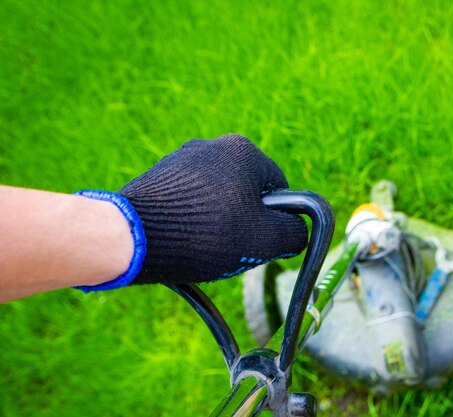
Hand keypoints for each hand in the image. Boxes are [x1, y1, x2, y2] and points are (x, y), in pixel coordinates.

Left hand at [119, 134, 307, 284]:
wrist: (133, 236)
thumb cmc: (205, 233)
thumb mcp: (265, 239)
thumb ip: (294, 233)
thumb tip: (296, 230)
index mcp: (244, 151)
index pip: (278, 189)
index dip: (275, 221)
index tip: (259, 241)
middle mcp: (213, 145)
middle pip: (247, 192)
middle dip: (244, 221)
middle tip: (232, 247)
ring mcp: (182, 158)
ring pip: (218, 197)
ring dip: (218, 221)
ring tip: (203, 245)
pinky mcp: (159, 175)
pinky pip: (190, 200)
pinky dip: (193, 219)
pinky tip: (183, 238)